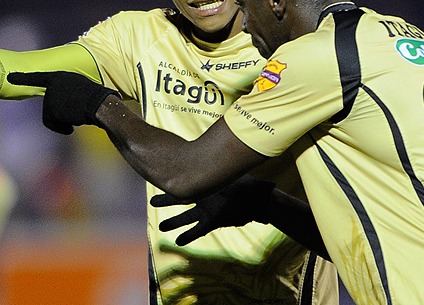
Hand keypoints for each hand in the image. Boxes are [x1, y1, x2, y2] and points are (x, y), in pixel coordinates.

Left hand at [7, 71, 119, 134]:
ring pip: (52, 116)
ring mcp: (50, 97)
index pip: (37, 78)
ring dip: (64, 120)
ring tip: (79, 115)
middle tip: (78, 111)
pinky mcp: (50, 110)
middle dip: (61, 113)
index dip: (22, 78)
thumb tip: (63, 105)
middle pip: (50, 106)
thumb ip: (67, 91)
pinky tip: (73, 125)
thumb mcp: (81, 88)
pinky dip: (63, 128)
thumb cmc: (97, 98)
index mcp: (59, 77)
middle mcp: (52, 85)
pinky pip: (53, 125)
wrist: (100, 104)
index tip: (9, 77)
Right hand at [151, 175, 275, 245]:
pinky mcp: (211, 222)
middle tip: (152, 202)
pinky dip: (188, 236)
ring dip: (174, 222)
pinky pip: (197, 230)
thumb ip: (258, 184)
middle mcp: (204, 197)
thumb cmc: (253, 191)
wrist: (257, 204)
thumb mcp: (254, 184)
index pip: (190, 183)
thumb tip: (271, 183)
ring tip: (161, 228)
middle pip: (181, 198)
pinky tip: (179, 242)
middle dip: (166, 200)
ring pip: (185, 216)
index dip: (177, 184)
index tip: (164, 181)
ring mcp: (206, 209)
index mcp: (208, 186)